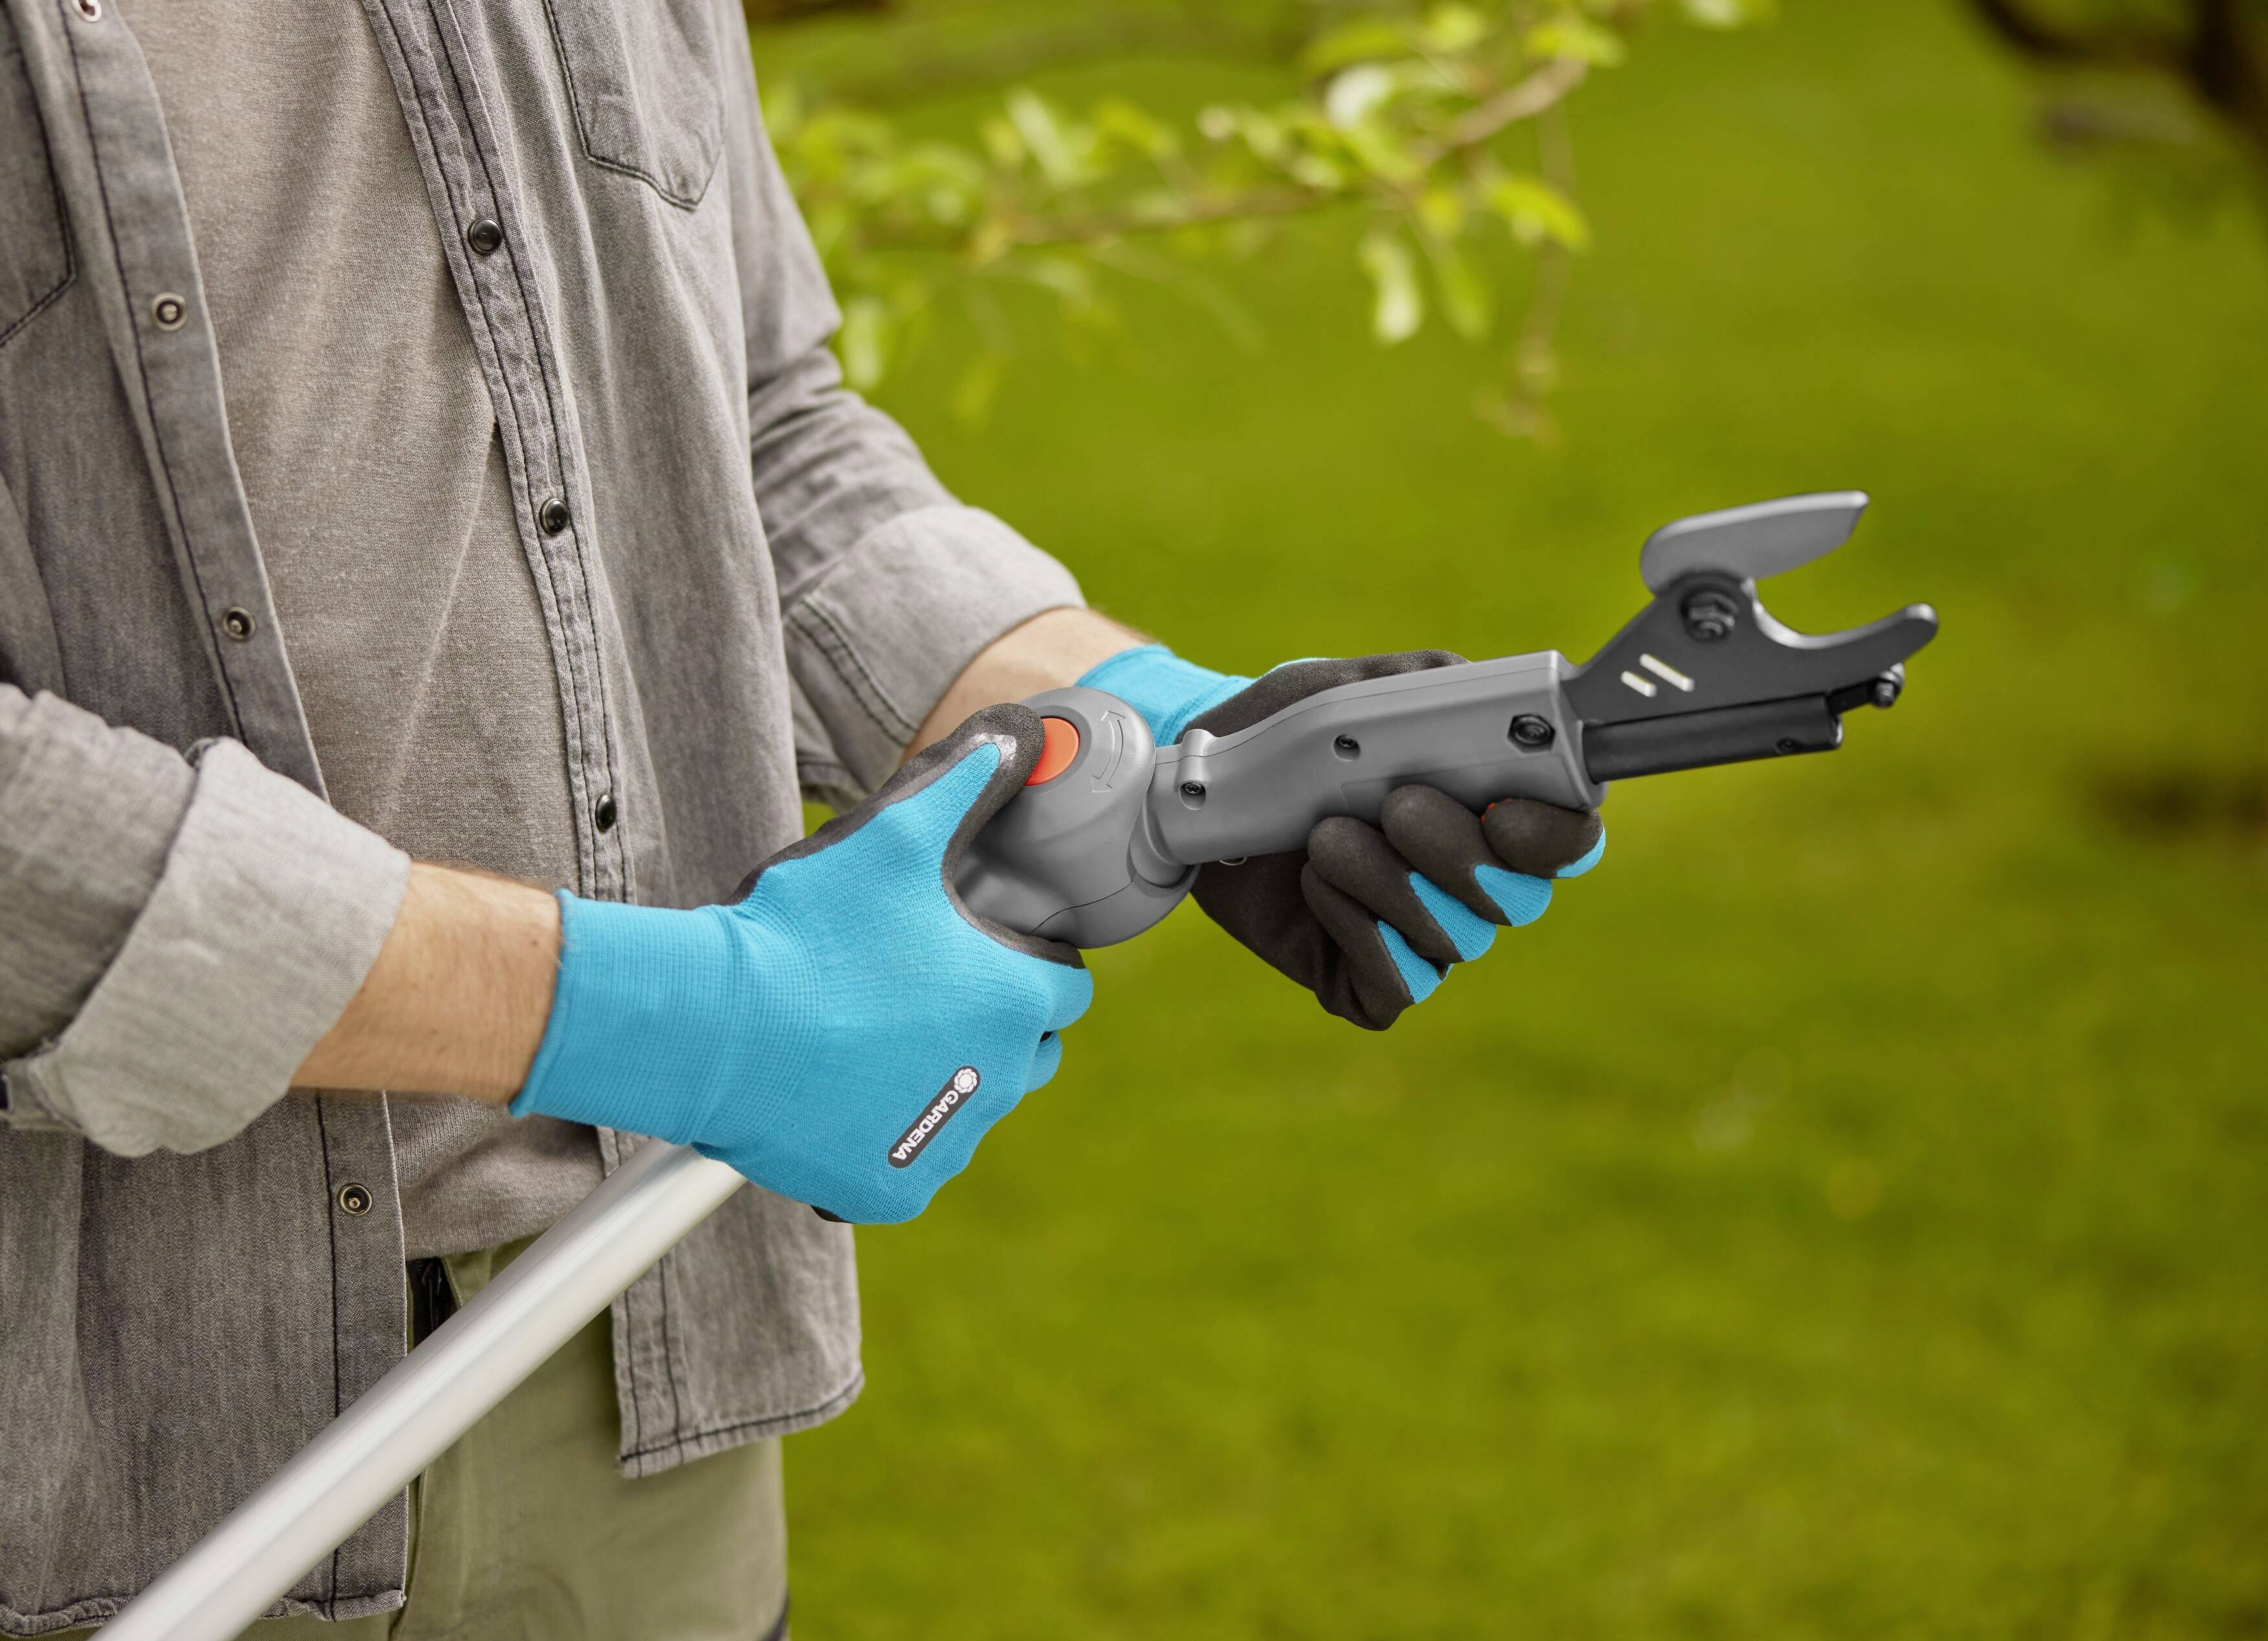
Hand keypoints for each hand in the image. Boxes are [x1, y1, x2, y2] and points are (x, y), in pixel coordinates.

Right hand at [512, 705, 1092, 1221]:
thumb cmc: (806, 928)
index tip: (981, 949)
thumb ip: (969, 780)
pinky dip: (884, 1138)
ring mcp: (942, 1145)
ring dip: (938, 1078)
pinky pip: (909, 1165)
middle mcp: (994, 1081)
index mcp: (1012, 1001)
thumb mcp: (895, 834)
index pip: (1064, 988)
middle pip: (1026, 1053)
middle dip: (992, 1023)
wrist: (711, 1027)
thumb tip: (1021, 731)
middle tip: (920, 991)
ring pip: (966, 1108)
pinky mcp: (886, 1190)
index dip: (1029, 961)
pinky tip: (840, 1095)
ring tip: (867, 1039)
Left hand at [1080, 646, 1603, 1029]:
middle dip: (1457, 852)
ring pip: (1458, 939)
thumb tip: (1491, 697)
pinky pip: (1399, 980)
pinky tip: (1315, 882)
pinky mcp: (1372, 980)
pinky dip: (1358, 927)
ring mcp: (1426, 936)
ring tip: (1323, 835)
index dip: (1553, 834)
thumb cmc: (1284, 735)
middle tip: (1394, 808)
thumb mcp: (1348, 689)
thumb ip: (1427, 686)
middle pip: (1520, 897)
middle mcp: (1473, 880)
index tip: (1503, 812)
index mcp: (1491, 806)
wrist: (1197, 793)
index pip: (1569, 837)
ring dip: (1390, 882)